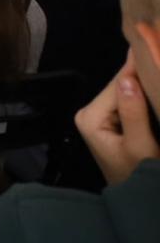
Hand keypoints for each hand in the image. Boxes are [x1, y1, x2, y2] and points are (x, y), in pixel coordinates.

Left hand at [75, 52, 159, 185]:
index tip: (149, 41)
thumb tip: (128, 79)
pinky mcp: (112, 122)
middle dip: (141, 75)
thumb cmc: (139, 178)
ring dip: (144, 84)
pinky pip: (129, 102)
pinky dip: (143, 95)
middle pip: (121, 86)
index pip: (117, 85)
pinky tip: (154, 85)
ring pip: (126, 92)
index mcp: (90, 117)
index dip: (136, 68)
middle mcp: (90, 113)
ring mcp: (99, 117)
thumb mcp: (141, 148)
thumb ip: (133, 114)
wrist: (139, 200)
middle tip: (157, 48)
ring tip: (156, 61)